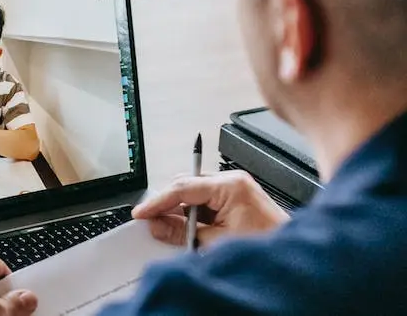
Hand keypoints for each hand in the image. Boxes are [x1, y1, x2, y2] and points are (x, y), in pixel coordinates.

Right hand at [132, 170, 289, 248]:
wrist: (297, 258)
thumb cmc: (266, 246)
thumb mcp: (215, 242)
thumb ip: (182, 231)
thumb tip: (158, 224)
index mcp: (230, 186)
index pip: (182, 188)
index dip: (158, 201)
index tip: (142, 212)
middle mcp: (233, 181)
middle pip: (187, 186)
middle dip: (168, 204)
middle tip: (154, 222)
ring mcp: (236, 188)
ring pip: (195, 192)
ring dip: (182, 210)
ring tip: (173, 230)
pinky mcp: (238, 197)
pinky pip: (207, 200)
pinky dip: (195, 213)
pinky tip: (190, 228)